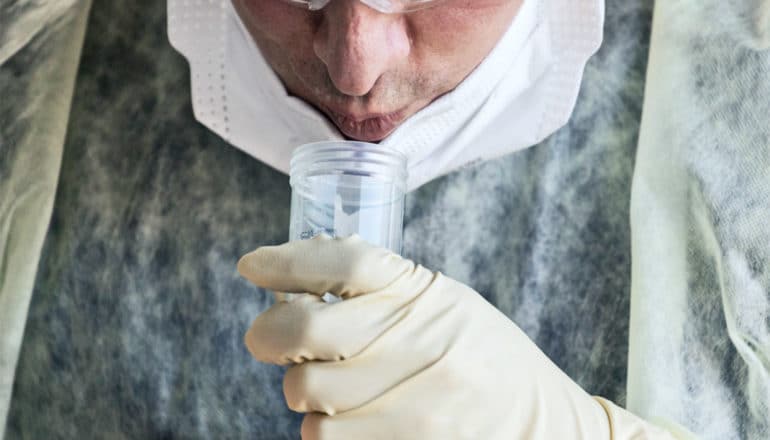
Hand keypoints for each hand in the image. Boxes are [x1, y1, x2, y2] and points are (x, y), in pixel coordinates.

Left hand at [237, 235, 674, 438]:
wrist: (542, 427)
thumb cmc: (485, 360)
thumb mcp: (447, 306)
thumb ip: (385, 291)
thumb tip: (298, 278)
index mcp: (426, 295)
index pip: (345, 262)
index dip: (288, 261)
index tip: (252, 266)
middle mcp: (419, 342)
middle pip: (305, 330)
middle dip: (267, 334)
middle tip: (266, 338)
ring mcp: (414, 402)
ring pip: (306, 394)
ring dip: (304, 390)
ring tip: (332, 386)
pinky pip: (325, 438)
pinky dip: (325, 428)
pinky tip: (352, 418)